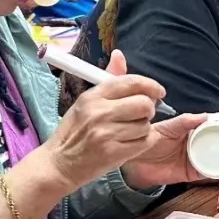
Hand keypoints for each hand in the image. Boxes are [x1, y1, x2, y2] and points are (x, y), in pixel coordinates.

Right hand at [42, 50, 165, 190]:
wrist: (59, 164)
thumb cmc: (74, 132)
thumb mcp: (86, 102)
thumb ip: (109, 81)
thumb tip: (119, 55)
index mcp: (93, 96)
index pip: (130, 82)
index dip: (150, 85)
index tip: (158, 92)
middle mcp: (99, 112)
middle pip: (144, 103)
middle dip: (149, 109)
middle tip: (141, 115)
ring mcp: (106, 134)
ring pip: (146, 125)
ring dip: (144, 129)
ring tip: (130, 132)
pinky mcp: (113, 154)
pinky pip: (144, 143)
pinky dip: (144, 143)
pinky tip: (132, 143)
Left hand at [121, 113, 208, 188]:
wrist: (136, 160)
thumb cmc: (150, 139)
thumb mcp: (168, 127)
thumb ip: (185, 121)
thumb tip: (206, 116)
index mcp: (191, 132)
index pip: (211, 129)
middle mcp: (195, 146)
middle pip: (216, 145)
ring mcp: (194, 160)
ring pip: (214, 160)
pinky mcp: (190, 174)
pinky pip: (206, 174)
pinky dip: (216, 173)